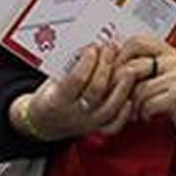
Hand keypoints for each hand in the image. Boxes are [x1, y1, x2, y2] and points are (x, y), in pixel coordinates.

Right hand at [15, 41, 136, 138]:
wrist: (46, 123)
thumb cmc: (50, 96)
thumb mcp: (52, 80)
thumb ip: (70, 67)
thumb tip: (91, 48)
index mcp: (57, 100)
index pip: (77, 79)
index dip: (87, 61)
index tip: (92, 47)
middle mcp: (74, 114)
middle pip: (97, 90)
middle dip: (106, 65)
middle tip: (111, 48)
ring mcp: (88, 123)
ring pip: (111, 107)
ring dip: (122, 85)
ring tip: (128, 67)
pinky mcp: (99, 129)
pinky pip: (116, 124)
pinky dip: (125, 110)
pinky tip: (129, 96)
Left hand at [123, 36, 175, 142]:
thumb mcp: (162, 76)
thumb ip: (141, 68)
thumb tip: (108, 65)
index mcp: (167, 51)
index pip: (135, 42)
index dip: (119, 58)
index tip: (114, 75)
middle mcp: (173, 60)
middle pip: (131, 68)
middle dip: (120, 89)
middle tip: (120, 100)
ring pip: (137, 90)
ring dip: (133, 106)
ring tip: (137, 111)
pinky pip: (147, 104)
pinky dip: (143, 114)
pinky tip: (149, 116)